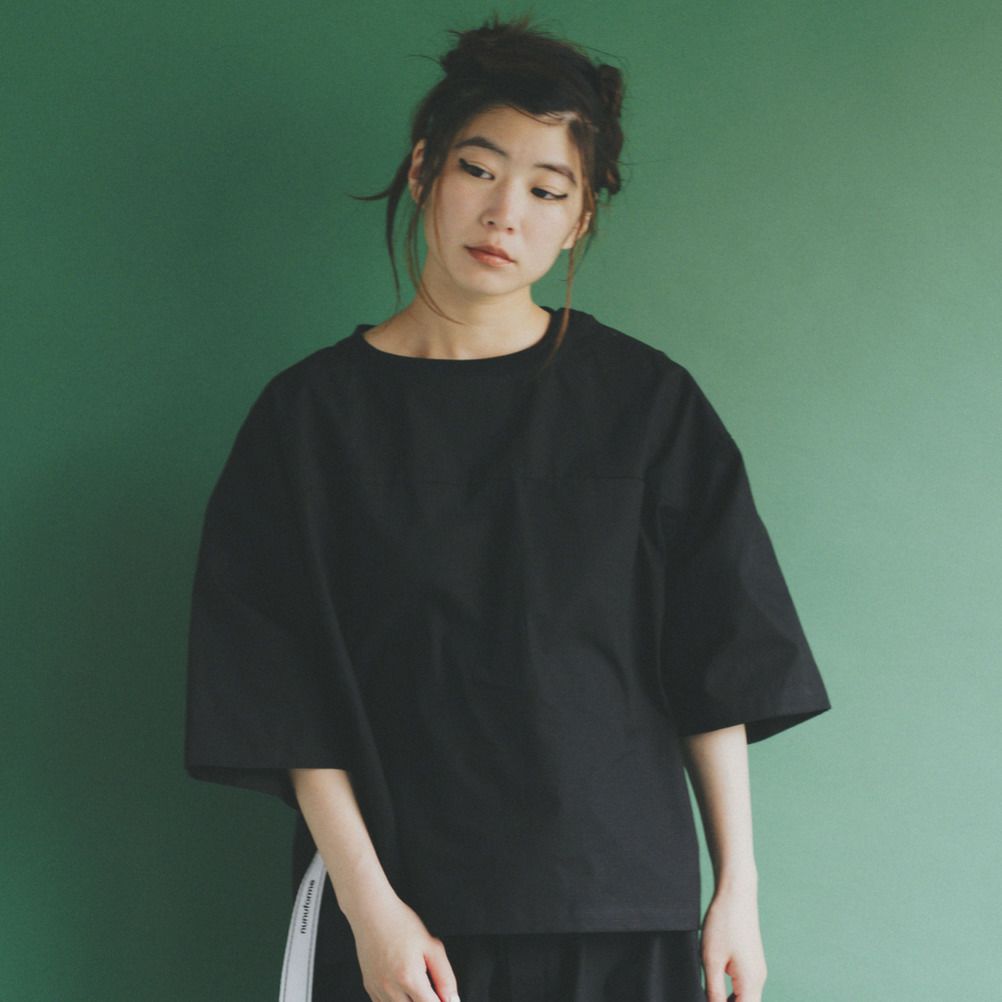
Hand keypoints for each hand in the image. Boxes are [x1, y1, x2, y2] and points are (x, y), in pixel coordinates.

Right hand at [348, 891, 459, 1001]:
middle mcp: (390, 989)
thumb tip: (451, 998)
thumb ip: (444, 976)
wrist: (372, 913)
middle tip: (430, 988)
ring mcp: (378, 990)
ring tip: (415, 984)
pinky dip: (397, 1000)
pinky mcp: (369, 987)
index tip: (445, 997)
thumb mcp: (431, 945)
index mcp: (409, 978)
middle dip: (426, 1000)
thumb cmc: (400, 924)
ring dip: (411, 1001)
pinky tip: (402, 988)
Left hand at [699, 882, 766, 1001]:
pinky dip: (732, 993)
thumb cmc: (723, 923)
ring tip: (709, 995)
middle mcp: (758, 980)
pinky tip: (716, 988)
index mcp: (751, 983)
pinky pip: (744, 987)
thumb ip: (713, 991)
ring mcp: (756, 970)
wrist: (736, 893)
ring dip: (729, 1001)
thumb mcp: (711, 959)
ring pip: (745, 998)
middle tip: (707, 997)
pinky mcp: (751, 962)